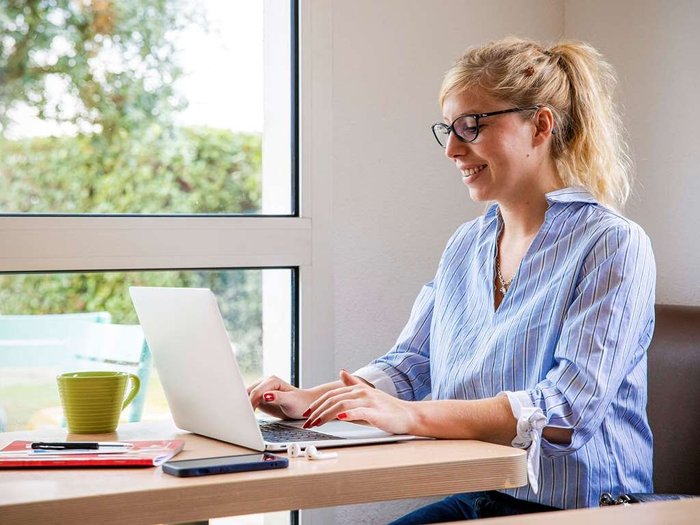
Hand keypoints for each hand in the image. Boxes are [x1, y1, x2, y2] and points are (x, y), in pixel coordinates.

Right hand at [247, 375, 316, 419]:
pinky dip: (248, 409)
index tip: (248, 413)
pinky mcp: (260, 398)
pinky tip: (250, 417)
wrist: (303, 406)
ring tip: (246, 418)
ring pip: (246, 397)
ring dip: (245, 406)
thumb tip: (266, 395)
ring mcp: (262, 390)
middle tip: (244, 417)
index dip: (250, 402)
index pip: (256, 391)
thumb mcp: (291, 401)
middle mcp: (265, 383)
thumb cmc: (300, 402)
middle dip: (245, 404)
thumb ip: (278, 397)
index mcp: (272, 381)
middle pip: (248, 393)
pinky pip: (250, 402)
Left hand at [302, 370, 417, 434]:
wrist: (409, 415)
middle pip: (333, 399)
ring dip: (326, 414)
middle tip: (307, 422)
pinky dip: (348, 414)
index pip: (332, 394)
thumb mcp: (368, 393)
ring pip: (342, 405)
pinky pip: (360, 412)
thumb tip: (341, 371)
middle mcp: (361, 392)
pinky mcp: (376, 412)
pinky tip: (340, 418)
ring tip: (317, 423)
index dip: (318, 403)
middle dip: (317, 411)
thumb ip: (353, 384)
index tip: (307, 413)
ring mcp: (369, 401)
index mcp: (358, 389)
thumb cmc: (389, 408)